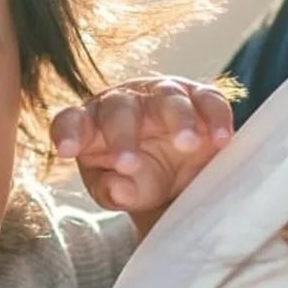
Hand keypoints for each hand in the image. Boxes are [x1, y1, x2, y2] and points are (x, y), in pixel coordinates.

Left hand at [51, 77, 233, 222]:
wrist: (176, 174)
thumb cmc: (135, 180)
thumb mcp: (119, 191)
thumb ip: (111, 190)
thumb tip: (119, 187)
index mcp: (91, 125)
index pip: (72, 121)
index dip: (67, 133)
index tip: (66, 150)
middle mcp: (124, 103)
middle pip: (119, 109)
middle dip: (123, 135)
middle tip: (130, 164)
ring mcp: (162, 95)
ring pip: (167, 98)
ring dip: (178, 119)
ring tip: (188, 143)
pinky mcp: (199, 96)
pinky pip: (209, 99)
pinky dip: (216, 116)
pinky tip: (221, 139)